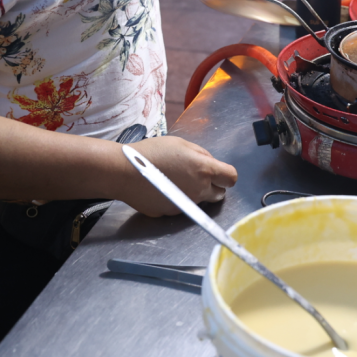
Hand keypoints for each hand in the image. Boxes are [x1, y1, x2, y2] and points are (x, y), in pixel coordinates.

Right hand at [121, 136, 237, 216]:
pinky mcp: (173, 213)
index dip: (226, 174)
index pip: (231, 178)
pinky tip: (165, 188)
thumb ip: (200, 154)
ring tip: (177, 179)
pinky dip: (179, 198)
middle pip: (219, 194)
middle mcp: (199, 190)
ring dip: (196, 192)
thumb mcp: (180, 143)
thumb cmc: (152, 153)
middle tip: (196, 175)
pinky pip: (183, 206)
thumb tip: (209, 163)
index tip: (219, 172)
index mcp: (204, 170)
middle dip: (213, 185)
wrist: (125, 172)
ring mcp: (186, 204)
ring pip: (200, 200)